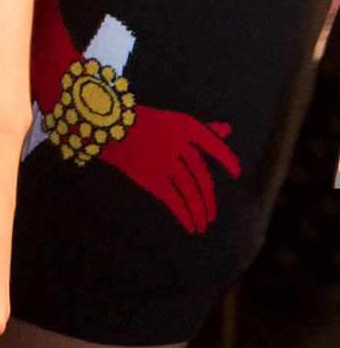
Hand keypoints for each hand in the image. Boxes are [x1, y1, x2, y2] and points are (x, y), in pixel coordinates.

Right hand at [102, 104, 240, 233]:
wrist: (110, 128)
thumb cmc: (148, 124)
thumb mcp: (177, 122)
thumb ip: (204, 129)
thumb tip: (228, 130)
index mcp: (185, 126)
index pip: (213, 144)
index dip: (227, 159)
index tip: (236, 174)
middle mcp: (177, 143)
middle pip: (201, 177)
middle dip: (207, 199)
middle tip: (210, 215)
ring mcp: (164, 161)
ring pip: (189, 191)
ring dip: (199, 211)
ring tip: (202, 225)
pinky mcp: (151, 177)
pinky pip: (174, 199)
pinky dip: (184, 214)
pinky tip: (189, 225)